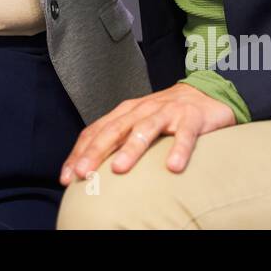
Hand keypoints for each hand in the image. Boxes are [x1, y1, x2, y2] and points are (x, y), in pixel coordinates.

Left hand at [59, 83, 236, 183]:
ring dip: (131, 149)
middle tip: (83, 173)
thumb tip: (90, 170)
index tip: (67, 177)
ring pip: (145, 129)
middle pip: (114, 131)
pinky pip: (185, 135)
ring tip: (119, 169)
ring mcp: (166, 112)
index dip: (79, 153)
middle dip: (95, 152)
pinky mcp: (191, 117)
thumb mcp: (136, 124)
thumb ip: (117, 143)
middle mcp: (141, 111)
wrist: (203, 93)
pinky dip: (179, 149)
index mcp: (124, 113)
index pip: (95, 132)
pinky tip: (173, 167)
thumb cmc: (164, 114)